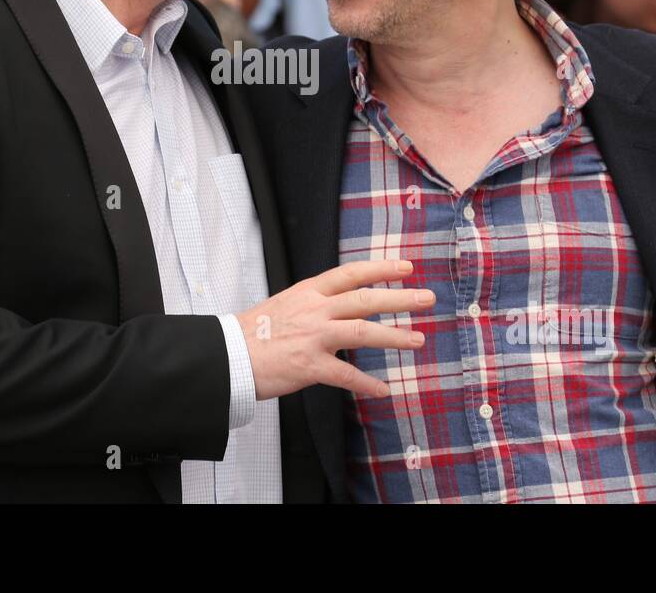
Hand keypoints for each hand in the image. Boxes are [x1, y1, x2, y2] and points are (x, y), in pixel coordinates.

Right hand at [236, 259, 432, 400]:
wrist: (228, 355)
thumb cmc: (254, 332)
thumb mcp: (286, 304)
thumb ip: (315, 303)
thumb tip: (341, 305)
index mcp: (308, 292)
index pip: (351, 273)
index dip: (381, 269)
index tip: (407, 267)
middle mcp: (314, 310)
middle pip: (364, 299)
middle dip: (399, 298)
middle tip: (427, 298)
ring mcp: (313, 337)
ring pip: (362, 332)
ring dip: (393, 336)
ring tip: (418, 340)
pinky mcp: (308, 366)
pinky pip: (345, 376)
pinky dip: (367, 383)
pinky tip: (384, 389)